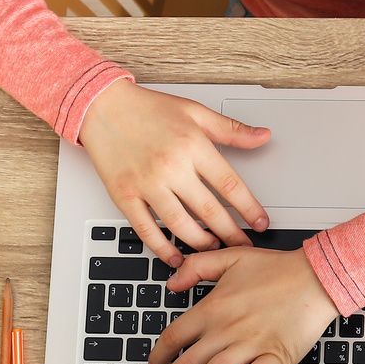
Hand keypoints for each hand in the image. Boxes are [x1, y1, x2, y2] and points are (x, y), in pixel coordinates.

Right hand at [77, 80, 271, 263]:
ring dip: (200, 242)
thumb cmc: (148, 109)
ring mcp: (146, 183)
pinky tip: (174, 257)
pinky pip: (145, 229)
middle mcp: (171, 166)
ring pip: (180, 224)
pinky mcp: (124, 194)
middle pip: (209, 210)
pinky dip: (161, 247)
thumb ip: (231, 129)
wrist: (102, 106)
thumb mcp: (195, 112)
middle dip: (230, 233)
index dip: (249, 209)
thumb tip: (262, 136)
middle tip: (242, 246)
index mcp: (193, 146)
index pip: (230, 185)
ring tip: (213, 248)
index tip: (260, 223)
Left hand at [147, 246, 339, 363]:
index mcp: (213, 308)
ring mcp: (250, 345)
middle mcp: (227, 329)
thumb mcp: (231, 257)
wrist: (316, 278)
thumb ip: (197, 266)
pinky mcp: (274, 356)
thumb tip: (173, 282)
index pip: (173, 338)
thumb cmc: (278, 269)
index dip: (157, 357)